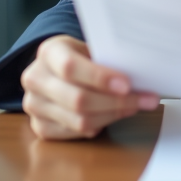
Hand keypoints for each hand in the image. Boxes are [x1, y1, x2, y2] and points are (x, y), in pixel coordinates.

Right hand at [20, 35, 158, 139]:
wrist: (56, 69)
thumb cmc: (82, 57)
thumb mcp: (92, 47)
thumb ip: (108, 59)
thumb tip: (141, 74)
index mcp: (48, 52)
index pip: (70, 67)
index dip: (100, 78)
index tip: (127, 84)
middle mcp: (35, 78)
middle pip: (77, 99)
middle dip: (117, 102)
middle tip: (145, 100)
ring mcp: (34, 105)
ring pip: (79, 120)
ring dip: (114, 115)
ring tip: (135, 106)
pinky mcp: (39, 127)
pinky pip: (76, 133)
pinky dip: (101, 125)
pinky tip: (115, 115)